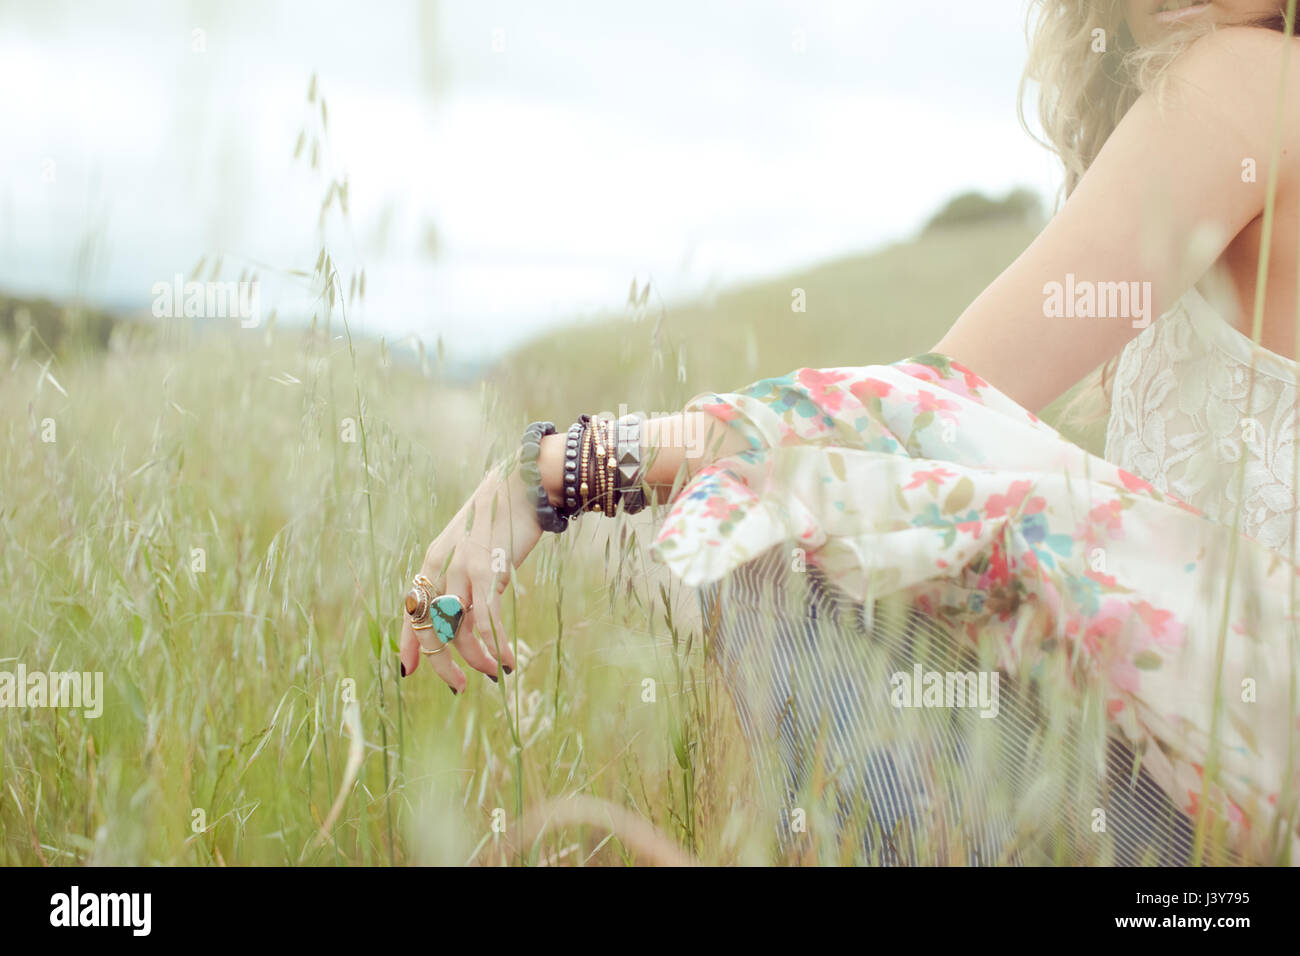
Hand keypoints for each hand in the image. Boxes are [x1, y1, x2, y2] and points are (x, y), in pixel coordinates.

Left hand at [398, 453, 541, 688]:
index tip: (409, 671)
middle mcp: (441, 566)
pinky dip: (496, 646)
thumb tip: (468, 616)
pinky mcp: (487, 571)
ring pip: (459, 629)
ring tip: (493, 672)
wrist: (524, 489)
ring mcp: (462, 568)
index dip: (410, 642)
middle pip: (431, 626)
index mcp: (433, 561)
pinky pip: (486, 621)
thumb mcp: (472, 550)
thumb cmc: (501, 521)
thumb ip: (463, 580)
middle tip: (457, 686)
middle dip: (442, 663)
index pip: (411, 609)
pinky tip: (508, 660)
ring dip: (476, 659)